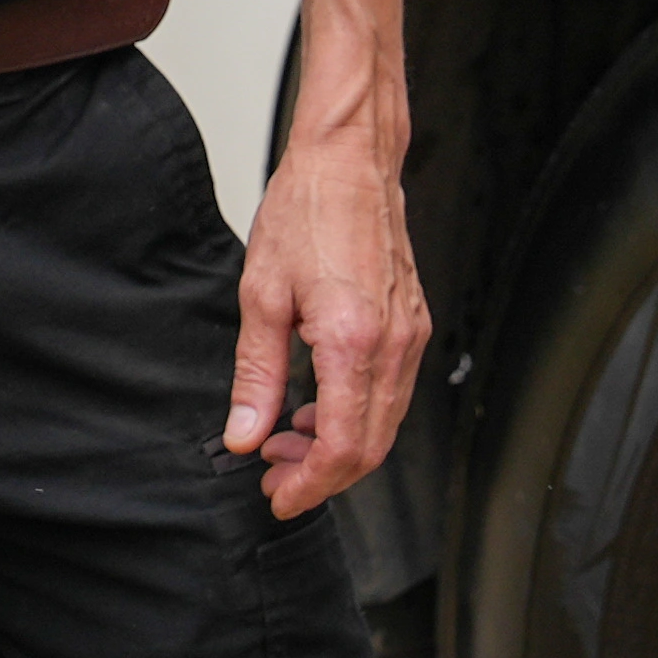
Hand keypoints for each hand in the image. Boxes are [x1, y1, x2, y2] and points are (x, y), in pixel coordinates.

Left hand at [226, 131, 428, 522]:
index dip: (310, 484)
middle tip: (274, 476)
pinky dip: (357, 414)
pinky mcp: (413, 325)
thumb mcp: (261, 295)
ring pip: (385, 424)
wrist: (349, 161)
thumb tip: (244, 433)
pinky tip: (317, 405)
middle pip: (371, 448)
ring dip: (338, 447)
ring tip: (286, 438)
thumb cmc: (307, 211)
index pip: (342, 447)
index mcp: (354, 341)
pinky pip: (392, 393)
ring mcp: (410, 336)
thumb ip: (256, 375)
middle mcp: (394, 345)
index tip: (277, 496)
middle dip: (322, 475)